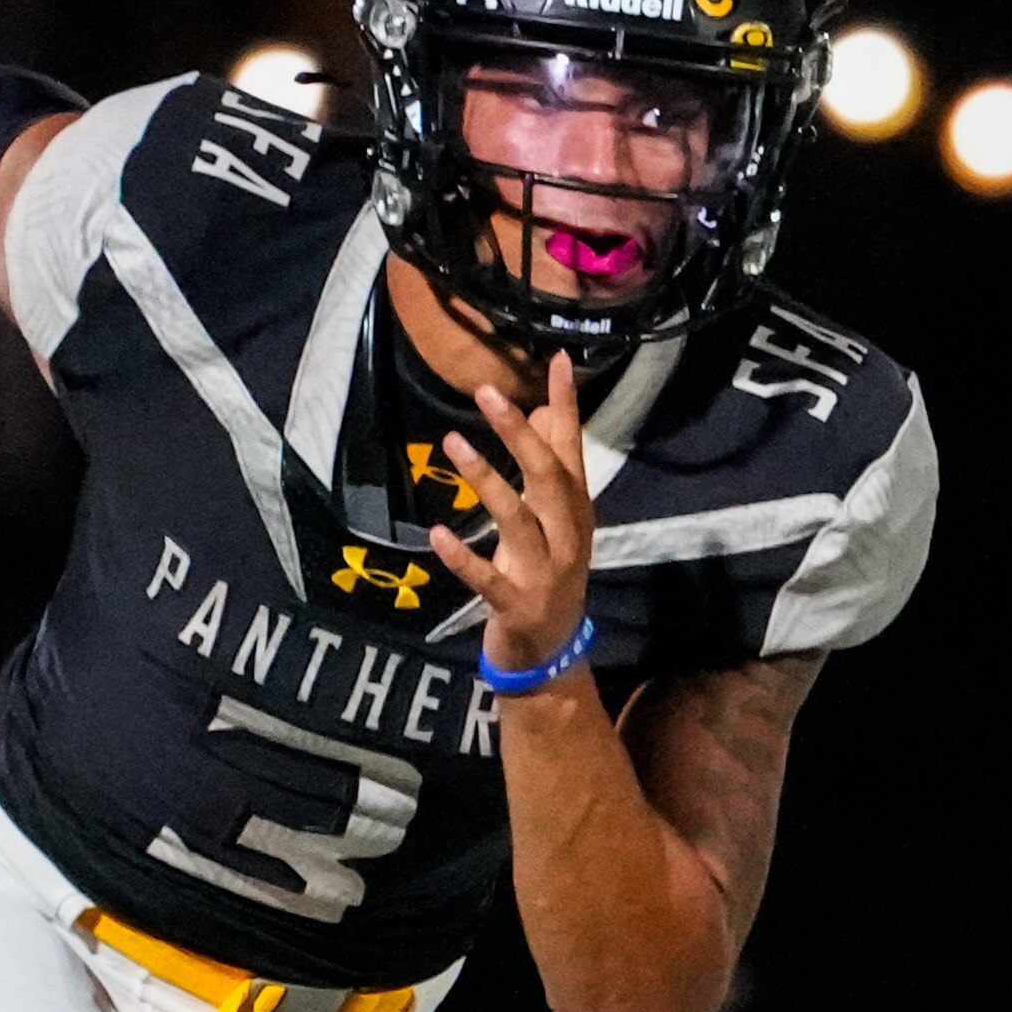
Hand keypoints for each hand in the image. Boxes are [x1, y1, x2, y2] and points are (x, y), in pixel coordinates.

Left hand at [426, 352, 593, 679]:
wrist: (552, 651)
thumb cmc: (548, 575)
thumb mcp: (554, 520)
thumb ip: (548, 470)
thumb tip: (541, 412)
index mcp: (575, 511)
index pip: (572, 448)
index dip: (567, 405)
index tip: (559, 360)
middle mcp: (567, 536)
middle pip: (547, 475)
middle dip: (518, 433)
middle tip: (487, 392)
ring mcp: (544, 572)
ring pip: (517, 517)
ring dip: (485, 478)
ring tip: (453, 441)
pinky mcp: (516, 604)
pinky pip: (487, 577)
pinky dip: (462, 556)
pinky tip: (436, 533)